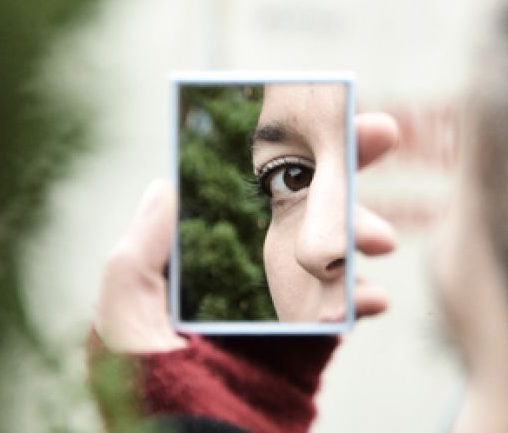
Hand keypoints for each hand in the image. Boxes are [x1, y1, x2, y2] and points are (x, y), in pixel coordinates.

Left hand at [93, 112, 400, 353]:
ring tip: (381, 240)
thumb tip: (163, 184)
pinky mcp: (304, 343)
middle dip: (338, 166)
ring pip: (325, 247)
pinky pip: (341, 307)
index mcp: (192, 257)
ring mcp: (275, 305)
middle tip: (384, 133)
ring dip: (358, 231)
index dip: (276, 145)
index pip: (235, 186)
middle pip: (292, 204)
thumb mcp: (124, 321)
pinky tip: (375, 297)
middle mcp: (236, 272)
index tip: (314, 112)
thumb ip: (137, 255)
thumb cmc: (146, 395)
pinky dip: (362, 296)